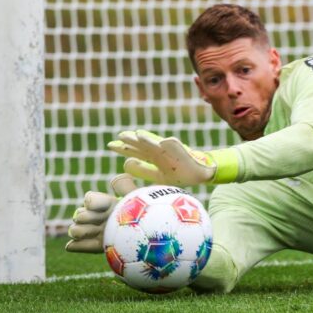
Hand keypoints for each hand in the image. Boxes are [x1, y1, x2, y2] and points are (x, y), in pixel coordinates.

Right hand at [65, 174, 138, 252]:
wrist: (147, 241)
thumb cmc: (143, 218)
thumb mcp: (135, 199)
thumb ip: (124, 186)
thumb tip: (114, 179)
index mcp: (111, 205)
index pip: (89, 200)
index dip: (94, 203)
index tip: (107, 207)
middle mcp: (103, 218)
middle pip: (79, 215)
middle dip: (87, 217)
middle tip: (102, 222)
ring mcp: (99, 233)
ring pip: (75, 230)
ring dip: (83, 231)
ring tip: (97, 232)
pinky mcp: (99, 247)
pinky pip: (76, 246)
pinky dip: (75, 245)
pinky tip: (72, 245)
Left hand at [107, 130, 238, 185]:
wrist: (202, 173)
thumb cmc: (181, 174)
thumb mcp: (159, 176)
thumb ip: (143, 170)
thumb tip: (126, 164)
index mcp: (154, 157)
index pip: (136, 151)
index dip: (124, 148)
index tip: (110, 145)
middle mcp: (161, 152)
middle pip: (144, 145)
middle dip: (132, 141)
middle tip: (120, 136)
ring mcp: (172, 151)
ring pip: (158, 144)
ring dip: (149, 140)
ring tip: (139, 136)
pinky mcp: (185, 153)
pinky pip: (178, 148)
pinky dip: (172, 145)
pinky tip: (164, 141)